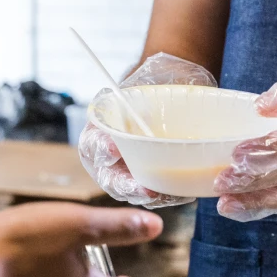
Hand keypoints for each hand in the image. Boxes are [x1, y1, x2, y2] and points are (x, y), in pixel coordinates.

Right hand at [79, 53, 216, 208]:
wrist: (169, 100)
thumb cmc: (154, 88)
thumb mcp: (150, 78)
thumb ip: (149, 85)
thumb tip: (161, 94)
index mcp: (99, 130)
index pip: (93, 143)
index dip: (101, 147)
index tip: (114, 149)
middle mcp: (106, 157)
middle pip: (109, 178)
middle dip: (126, 186)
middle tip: (146, 189)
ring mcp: (125, 173)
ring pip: (131, 193)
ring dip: (148, 197)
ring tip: (166, 195)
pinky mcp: (145, 182)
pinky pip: (152, 196)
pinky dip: (166, 198)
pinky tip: (184, 195)